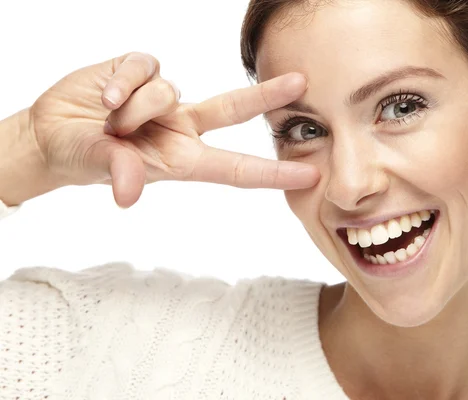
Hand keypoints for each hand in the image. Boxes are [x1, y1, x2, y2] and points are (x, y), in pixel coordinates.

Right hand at [28, 52, 319, 207]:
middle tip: (302, 83)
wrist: (50, 132)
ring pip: (169, 90)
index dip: (273, 173)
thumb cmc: (81, 157)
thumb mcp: (99, 166)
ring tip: (108, 121)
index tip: (309, 176)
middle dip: (267, 96)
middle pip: (233, 109)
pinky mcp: (143, 71)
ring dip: (134, 106)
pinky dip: (123, 81)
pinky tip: (105, 96)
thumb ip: (118, 170)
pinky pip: (145, 67)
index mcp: (181, 160)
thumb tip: (129, 193)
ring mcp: (164, 99)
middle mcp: (180, 127)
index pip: (236, 168)